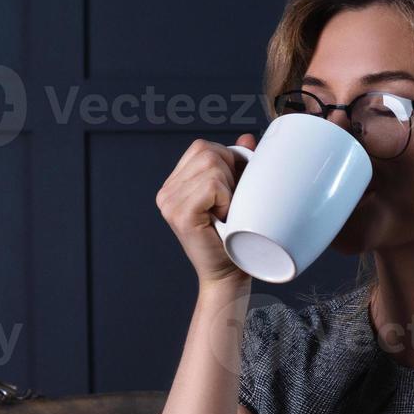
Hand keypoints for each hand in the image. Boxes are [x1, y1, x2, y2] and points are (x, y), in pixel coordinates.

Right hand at [155, 133, 257, 286]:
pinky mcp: (179, 213)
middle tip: (232, 205)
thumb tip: (246, 137)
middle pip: (208, 151)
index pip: (203, 148)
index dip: (228, 163)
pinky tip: (223, 218)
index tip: (234, 192)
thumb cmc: (236, 238)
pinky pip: (212, 184)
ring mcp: (169, 202)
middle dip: (231, 174)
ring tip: (227, 213)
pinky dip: (227, 199)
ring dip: (230, 189)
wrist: (230, 276)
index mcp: (176, 184)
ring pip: (212, 165)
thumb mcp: (239, 194)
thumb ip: (238, 165)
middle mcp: (166, 191)